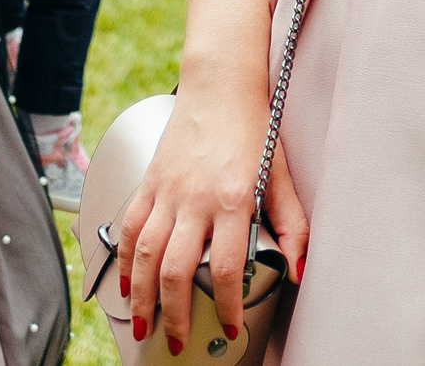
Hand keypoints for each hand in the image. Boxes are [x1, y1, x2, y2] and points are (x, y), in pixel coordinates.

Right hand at [115, 87, 309, 352]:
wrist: (219, 84)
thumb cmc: (254, 127)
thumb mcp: (281, 174)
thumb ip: (292, 223)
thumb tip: (299, 269)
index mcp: (232, 198)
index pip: (227, 267)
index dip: (225, 304)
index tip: (228, 325)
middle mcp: (194, 198)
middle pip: (177, 270)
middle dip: (175, 314)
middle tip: (178, 341)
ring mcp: (167, 191)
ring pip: (147, 255)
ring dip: (143, 297)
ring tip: (143, 325)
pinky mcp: (149, 182)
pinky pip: (130, 228)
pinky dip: (125, 261)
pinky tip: (128, 284)